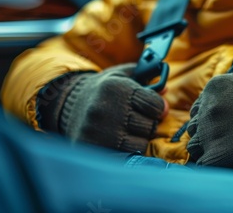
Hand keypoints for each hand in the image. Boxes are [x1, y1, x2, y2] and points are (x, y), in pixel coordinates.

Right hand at [37, 63, 167, 151]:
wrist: (66, 103)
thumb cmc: (103, 89)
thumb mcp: (122, 75)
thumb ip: (146, 79)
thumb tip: (165, 91)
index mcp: (116, 88)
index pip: (155, 105)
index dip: (157, 107)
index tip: (152, 107)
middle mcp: (107, 109)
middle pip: (149, 126)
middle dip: (147, 123)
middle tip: (134, 118)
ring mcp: (99, 131)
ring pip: (140, 144)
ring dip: (137, 139)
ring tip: (124, 129)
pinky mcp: (92, 147)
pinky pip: (126, 156)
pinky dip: (126, 151)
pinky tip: (118, 141)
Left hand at [186, 67, 232, 168]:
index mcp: (215, 88)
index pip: (199, 107)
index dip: (209, 117)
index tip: (221, 123)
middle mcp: (207, 109)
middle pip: (195, 126)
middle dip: (205, 133)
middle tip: (222, 139)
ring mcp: (208, 133)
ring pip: (194, 146)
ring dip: (206, 150)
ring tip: (223, 153)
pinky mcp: (215, 155)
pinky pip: (203, 164)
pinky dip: (211, 165)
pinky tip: (224, 164)